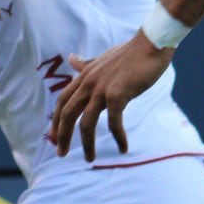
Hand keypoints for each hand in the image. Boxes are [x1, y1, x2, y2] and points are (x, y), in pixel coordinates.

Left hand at [48, 31, 173, 161]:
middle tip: (61, 154)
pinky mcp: (118, 94)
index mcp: (84, 76)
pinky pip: (113, 122)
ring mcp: (101, 89)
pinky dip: (117, 138)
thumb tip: (71, 59)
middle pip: (67, 114)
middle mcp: (88, 82)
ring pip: (86, 123)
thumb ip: (86, 64)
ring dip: (87, 144)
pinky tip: (123, 148)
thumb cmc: (129, 53)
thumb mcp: (102, 59)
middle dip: (62, 136)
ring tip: (90, 159)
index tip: (53, 137)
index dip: (56, 120)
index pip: (63, 101)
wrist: (150, 44)